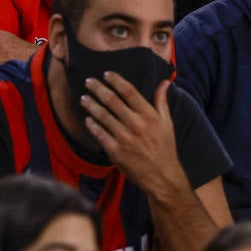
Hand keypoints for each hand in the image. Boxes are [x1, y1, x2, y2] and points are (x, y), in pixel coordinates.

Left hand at [81, 73, 185, 196]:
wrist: (161, 176)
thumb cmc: (165, 148)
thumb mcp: (167, 123)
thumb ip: (162, 101)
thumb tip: (164, 82)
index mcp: (149, 115)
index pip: (129, 91)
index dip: (116, 80)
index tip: (106, 74)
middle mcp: (135, 124)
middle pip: (112, 100)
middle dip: (98, 89)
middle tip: (88, 81)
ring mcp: (124, 138)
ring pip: (102, 116)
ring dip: (91, 105)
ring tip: (84, 98)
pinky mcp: (115, 151)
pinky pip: (99, 134)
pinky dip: (92, 124)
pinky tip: (88, 119)